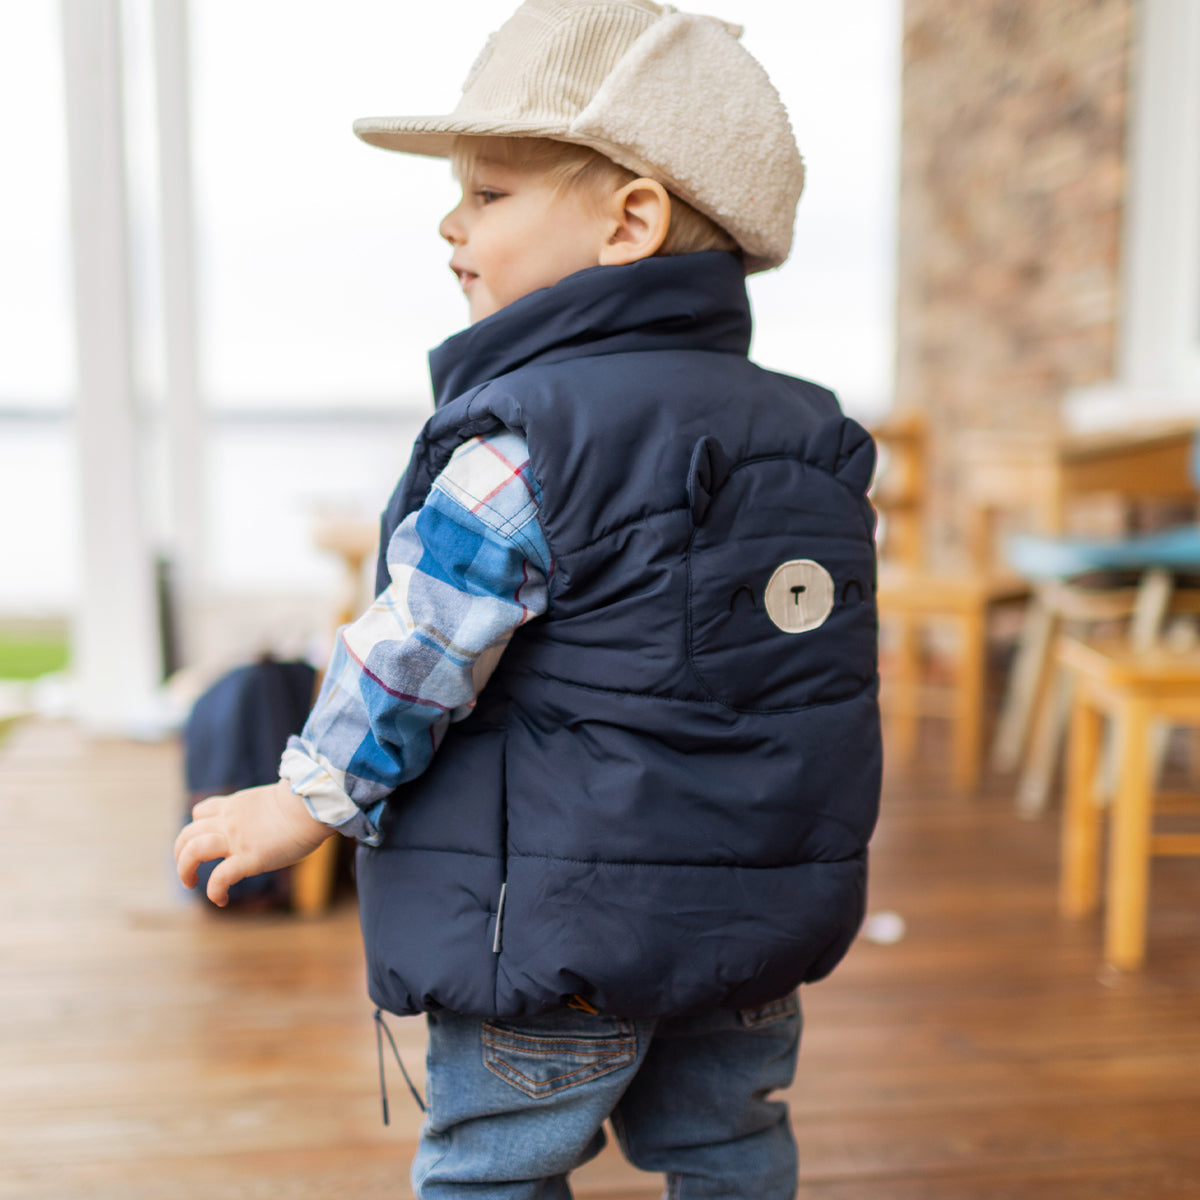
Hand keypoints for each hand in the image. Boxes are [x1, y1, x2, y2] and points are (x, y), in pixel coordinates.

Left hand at [175, 779, 331, 906]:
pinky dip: (215, 892)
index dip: (197, 828)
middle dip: (180, 854)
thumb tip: (279, 822)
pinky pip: (220, 878)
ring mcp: (236, 839)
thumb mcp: (276, 800)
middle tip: (188, 870)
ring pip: (192, 851)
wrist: (314, 804)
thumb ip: (265, 813)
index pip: (201, 812)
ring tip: (190, 883)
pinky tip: (222, 899)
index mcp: (235, 805)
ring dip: (184, 870)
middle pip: (187, 834)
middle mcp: (229, 821)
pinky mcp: (249, 858)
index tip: (205, 843)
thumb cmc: (307, 803)